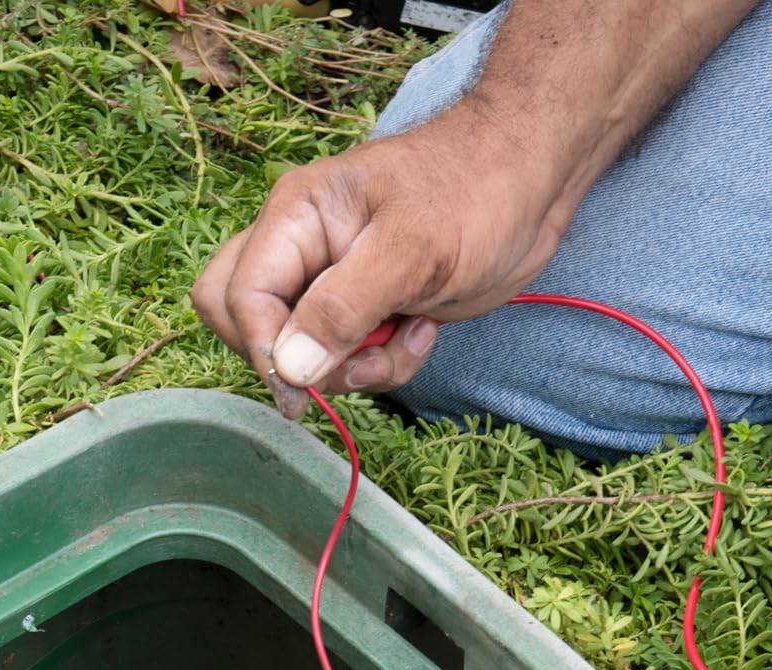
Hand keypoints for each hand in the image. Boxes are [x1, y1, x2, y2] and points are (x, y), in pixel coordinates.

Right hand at [191, 97, 566, 416]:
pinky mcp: (364, 307)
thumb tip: (288, 368)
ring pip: (300, 353)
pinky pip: (345, 358)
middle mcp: (301, 249)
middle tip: (358, 359)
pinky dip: (382, 362)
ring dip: (353, 366)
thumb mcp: (413, 251)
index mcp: (296, 217)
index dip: (264, 347)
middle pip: (248, 325)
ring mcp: (331, 281)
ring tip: (408, 337)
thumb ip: (343, 308)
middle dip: (300, 362)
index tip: (306, 386)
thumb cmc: (477, 191)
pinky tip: (422, 329)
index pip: (238, 295)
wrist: (533, 182)